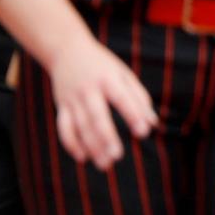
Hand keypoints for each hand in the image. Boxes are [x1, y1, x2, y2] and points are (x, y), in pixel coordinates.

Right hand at [46, 36, 158, 170]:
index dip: (133, 114)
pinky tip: (83, 158)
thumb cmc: (102, 64)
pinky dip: (71, 144)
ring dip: (91, 146)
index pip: (121, 98)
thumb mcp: (123, 73)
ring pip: (80, 126)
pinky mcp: (61, 106)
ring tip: (106, 164)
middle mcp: (88, 89)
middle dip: (106, 136)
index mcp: (107, 78)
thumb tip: (152, 123)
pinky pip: (64, 128)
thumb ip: (139, 97)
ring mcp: (72, 98)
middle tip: (117, 156)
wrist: (66, 50)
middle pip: (96, 115)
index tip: (143, 132)